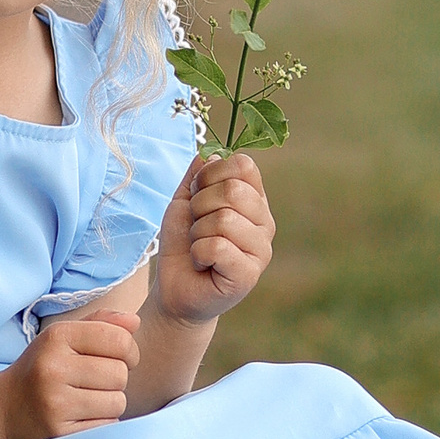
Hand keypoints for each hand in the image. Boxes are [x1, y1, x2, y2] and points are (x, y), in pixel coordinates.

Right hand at [0, 306, 139, 438]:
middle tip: (95, 382)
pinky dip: (101, 422)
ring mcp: (55, 403)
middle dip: (115, 379)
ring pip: (117, 402)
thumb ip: (100, 324)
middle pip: (120, 374)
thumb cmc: (42, 369)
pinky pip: (107, 426)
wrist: (3, 409)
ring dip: (110, 403)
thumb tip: (135, 322)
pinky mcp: (59, 432)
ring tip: (87, 400)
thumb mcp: (63, 338)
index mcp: (57, 337)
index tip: (119, 358)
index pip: (120, 340)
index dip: (129, 351)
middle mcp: (54, 368)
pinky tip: (81, 416)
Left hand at [154, 153, 275, 323]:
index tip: (196, 195)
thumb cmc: (183, 243)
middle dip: (200, 206)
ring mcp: (261, 249)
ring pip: (224, 219)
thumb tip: (211, 152)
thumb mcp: (185, 200)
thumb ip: (198, 174)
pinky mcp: (249, 274)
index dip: (210, 175)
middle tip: (196, 226)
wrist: (175, 286)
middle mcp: (264, 221)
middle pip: (233, 190)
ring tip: (198, 246)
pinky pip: (218, 247)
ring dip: (197, 233)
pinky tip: (203, 264)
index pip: (243, 165)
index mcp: (254, 198)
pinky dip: (198, 253)